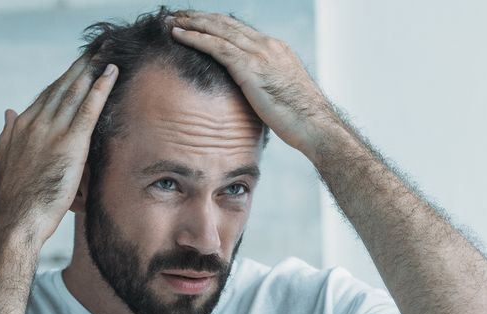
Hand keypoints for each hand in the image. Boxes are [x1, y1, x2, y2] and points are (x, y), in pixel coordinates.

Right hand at [0, 52, 117, 243]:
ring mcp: (52, 132)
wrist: (15, 220)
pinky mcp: (70, 144)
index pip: (46, 98)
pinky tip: (110, 73)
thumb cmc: (10, 201)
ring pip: (75, 93)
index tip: (76, 69)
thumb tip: (7, 113)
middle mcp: (35, 123)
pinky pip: (88, 109)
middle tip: (95, 50)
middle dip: (79, 68)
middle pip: (62, 88)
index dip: (63, 81)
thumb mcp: (0, 164)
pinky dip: (101, 88)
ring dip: (92, 70)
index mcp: (20, 128)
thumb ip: (6, 136)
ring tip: (105, 54)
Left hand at [166, 11, 342, 159]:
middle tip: (177, 15)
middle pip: (226, 23)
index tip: (196, 23)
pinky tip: (178, 36)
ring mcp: (260, 54)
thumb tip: (249, 95)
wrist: (315, 125)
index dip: (215, 24)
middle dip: (199, 18)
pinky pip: (216, 46)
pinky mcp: (251, 67)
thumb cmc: (300, 119)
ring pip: (218, 29)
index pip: (239, 30)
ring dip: (191, 23)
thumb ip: (264, 86)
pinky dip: (195, 38)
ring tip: (171, 21)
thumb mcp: (281, 95)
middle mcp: (267, 45)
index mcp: (275, 49)